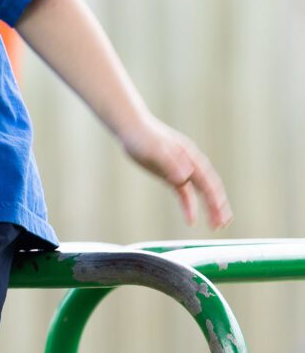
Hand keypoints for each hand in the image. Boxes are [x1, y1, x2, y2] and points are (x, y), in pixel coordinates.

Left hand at [119, 114, 232, 229]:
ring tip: (216, 226)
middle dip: (218, 206)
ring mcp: (181, 169)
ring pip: (200, 192)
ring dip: (208, 208)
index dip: (216, 198)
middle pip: (209, 187)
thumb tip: (186, 176)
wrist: (130, 126)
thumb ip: (170, 163)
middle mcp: (190, 163)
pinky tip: (191, 219)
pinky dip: (189, 206)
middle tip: (223, 224)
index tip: (221, 214)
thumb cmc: (142, 136)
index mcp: (190, 156)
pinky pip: (184, 193)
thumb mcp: (155, 150)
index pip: (208, 181)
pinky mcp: (171, 174)